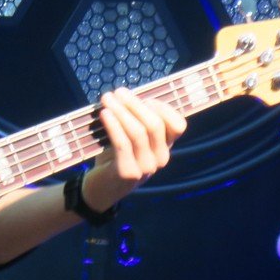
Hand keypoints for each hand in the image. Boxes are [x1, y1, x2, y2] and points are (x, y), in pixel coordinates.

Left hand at [82, 87, 186, 211]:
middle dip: (135, 104)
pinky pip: (123, 144)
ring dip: (121, 111)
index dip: (162, 107)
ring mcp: (147, 167)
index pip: (178, 125)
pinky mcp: (129, 173)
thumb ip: (136, 119)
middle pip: (155, 125)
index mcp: (165, 147)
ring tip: (107, 99)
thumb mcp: (132, 137)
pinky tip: (104, 114)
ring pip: (138, 132)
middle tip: (118, 92)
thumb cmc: (116, 155)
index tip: (143, 97)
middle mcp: (161, 158)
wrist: (101, 187)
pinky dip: (113, 126)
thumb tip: (128, 94)